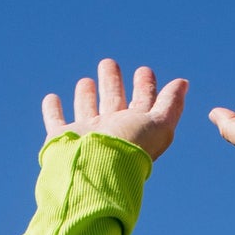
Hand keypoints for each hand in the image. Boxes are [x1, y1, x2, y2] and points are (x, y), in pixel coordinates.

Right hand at [42, 60, 187, 163]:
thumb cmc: (129, 149)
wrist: (95, 171)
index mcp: (135, 128)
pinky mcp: (62, 139)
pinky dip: (52, 111)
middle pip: (113, 102)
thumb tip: (183, 83)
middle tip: (109, 64)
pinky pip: (55, 122)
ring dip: (86, 95)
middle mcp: (111, 132)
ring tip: (86, 80)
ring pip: (86, 109)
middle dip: (113, 82)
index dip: (145, 86)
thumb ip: (171, 104)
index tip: (144, 71)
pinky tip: (51, 99)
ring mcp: (86, 136)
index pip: (142, 103)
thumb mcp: (158, 125)